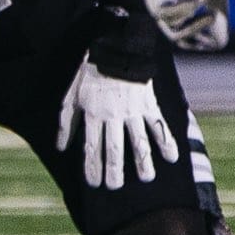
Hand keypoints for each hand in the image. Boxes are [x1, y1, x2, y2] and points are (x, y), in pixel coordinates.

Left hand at [56, 60, 178, 189]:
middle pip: (114, 148)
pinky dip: (167, 142)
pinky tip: (172, 158)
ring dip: (143, 161)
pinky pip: (159, 125)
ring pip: (138, 141)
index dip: (92, 166)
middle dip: (114, 170)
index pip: (91, 146)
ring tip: (146, 178)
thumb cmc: (90, 73)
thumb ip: (66, 122)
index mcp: (92, 114)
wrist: (115, 48)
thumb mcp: (71, 95)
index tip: (94, 184)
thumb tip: (61, 148)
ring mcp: (132, 110)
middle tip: (115, 186)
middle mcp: (112, 115)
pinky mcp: (148, 103)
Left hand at [142, 0, 230, 50]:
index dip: (198, 42)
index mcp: (176, 11)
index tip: (216, 37)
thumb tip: (220, 44)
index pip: (182, 37)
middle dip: (195, 30)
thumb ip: (217, 17)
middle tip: (213, 19)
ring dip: (192, 12)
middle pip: (174, 35)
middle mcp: (162, 7)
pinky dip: (186, 4)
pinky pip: (165, 8)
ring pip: (169, 23)